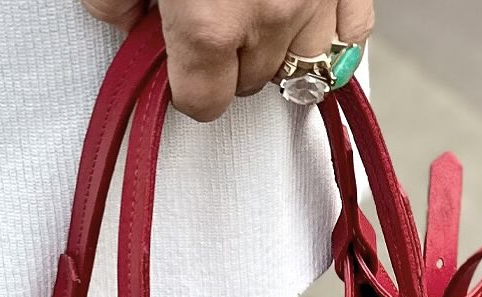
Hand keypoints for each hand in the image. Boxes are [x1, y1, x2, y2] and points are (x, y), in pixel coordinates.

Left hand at [80, 0, 374, 121]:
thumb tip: (129, 23)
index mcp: (209, 23)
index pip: (203, 102)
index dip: (184, 85)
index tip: (177, 62)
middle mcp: (269, 18)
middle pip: (249, 84)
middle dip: (225, 61)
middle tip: (207, 15)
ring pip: (302, 66)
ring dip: (276, 48)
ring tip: (253, 10)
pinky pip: (352, 35)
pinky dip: (330, 33)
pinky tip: (301, 11)